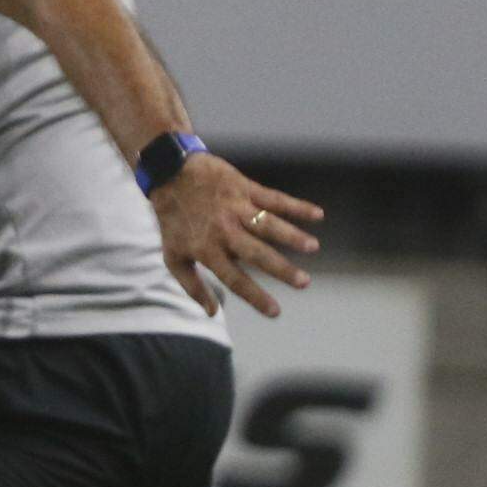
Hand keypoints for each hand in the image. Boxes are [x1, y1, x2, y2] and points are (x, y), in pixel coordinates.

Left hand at [155, 151, 322, 316]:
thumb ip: (192, 285)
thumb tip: (212, 312)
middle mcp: (223, 231)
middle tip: (304, 282)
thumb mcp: (173, 256)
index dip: (255, 296)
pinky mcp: (245, 188)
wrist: (169, 174)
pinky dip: (297, 206)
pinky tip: (317, 214)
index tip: (275, 311)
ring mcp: (235, 208)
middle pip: (256, 253)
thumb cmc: (173, 220)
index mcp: (207, 250)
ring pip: (267, 224)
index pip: (234, 279)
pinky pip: (274, 198)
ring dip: (291, 235)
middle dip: (281, 269)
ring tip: (313, 247)